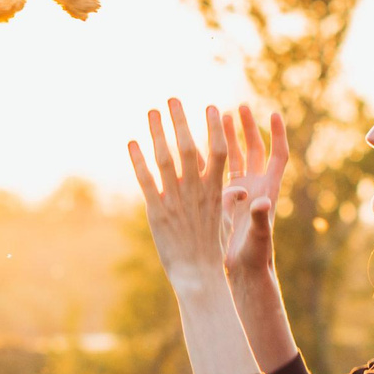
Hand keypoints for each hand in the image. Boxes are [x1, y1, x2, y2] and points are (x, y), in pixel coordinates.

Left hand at [129, 99, 232, 289]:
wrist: (198, 276)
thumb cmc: (211, 249)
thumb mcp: (223, 222)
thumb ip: (227, 201)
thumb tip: (242, 190)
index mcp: (216, 191)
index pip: (219, 152)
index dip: (215, 128)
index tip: (213, 107)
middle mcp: (197, 191)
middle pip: (190, 148)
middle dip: (181, 121)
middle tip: (173, 97)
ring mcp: (176, 200)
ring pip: (166, 159)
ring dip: (158, 132)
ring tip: (152, 110)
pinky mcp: (157, 212)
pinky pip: (146, 180)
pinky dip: (138, 160)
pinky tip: (132, 142)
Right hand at [221, 104, 289, 282]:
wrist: (243, 270)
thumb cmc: (255, 256)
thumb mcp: (258, 236)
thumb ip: (260, 218)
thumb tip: (259, 201)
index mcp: (268, 190)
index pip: (278, 156)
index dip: (278, 135)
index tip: (274, 114)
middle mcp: (255, 186)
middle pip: (254, 150)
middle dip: (247, 128)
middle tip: (240, 107)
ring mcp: (239, 191)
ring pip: (234, 157)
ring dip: (227, 137)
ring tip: (217, 115)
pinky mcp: (223, 200)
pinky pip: (216, 172)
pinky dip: (208, 157)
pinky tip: (196, 143)